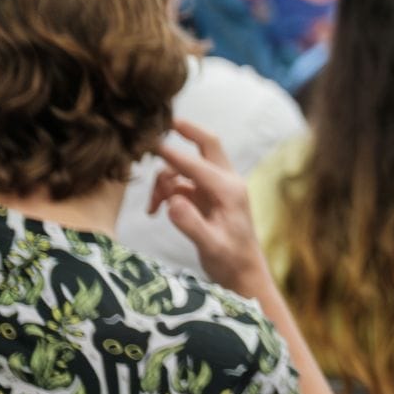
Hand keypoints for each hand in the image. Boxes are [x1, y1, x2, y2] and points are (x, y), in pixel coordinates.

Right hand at [149, 119, 270, 295]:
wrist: (242, 273)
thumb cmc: (231, 260)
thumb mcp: (211, 246)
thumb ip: (191, 224)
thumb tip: (171, 201)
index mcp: (230, 190)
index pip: (198, 164)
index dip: (173, 154)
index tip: (151, 142)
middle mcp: (226, 183)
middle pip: (208, 145)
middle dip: (188, 131)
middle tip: (165, 120)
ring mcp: (216, 189)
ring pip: (187, 167)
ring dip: (165, 178)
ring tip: (152, 206)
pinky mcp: (206, 198)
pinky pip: (181, 184)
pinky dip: (165, 192)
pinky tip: (155, 210)